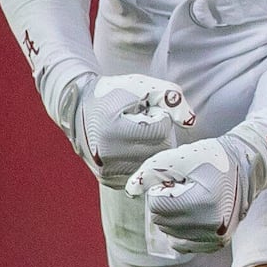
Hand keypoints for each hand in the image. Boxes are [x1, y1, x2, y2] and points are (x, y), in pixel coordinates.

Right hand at [58, 73, 197, 187]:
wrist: (76, 110)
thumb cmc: (113, 94)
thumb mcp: (141, 85)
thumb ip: (170, 96)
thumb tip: (190, 122)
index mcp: (112, 130)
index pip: (161, 130)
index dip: (160, 116)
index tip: (146, 111)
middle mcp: (107, 156)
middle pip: (160, 149)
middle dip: (160, 133)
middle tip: (143, 122)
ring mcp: (108, 171)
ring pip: (153, 163)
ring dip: (153, 148)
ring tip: (137, 135)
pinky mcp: (110, 181)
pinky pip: (143, 173)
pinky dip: (143, 160)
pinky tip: (132, 147)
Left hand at [129, 124, 266, 254]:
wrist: (247, 166)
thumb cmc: (211, 158)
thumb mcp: (179, 158)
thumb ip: (150, 172)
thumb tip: (129, 192)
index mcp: (203, 201)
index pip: (157, 206)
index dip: (161, 190)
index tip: (177, 181)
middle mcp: (211, 224)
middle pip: (162, 221)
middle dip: (166, 204)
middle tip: (185, 189)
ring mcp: (216, 236)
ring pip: (170, 233)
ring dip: (174, 216)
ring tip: (192, 198)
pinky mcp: (218, 242)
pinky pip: (183, 244)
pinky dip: (182, 231)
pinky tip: (194, 214)